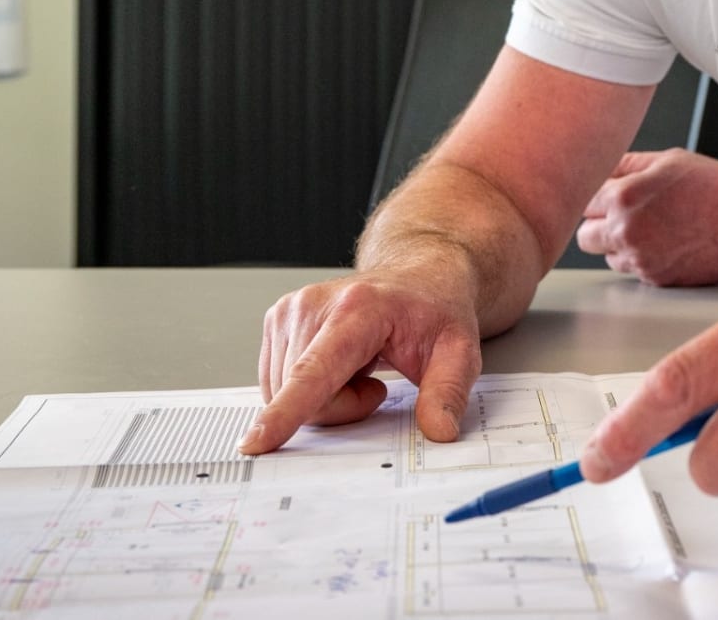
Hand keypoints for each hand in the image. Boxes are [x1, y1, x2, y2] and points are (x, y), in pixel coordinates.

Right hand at [239, 264, 482, 454]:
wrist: (417, 276)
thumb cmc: (433, 309)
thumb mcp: (460, 350)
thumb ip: (448, 392)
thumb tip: (440, 430)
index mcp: (357, 309)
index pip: (314, 371)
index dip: (286, 411)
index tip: (257, 441)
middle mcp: (313, 305)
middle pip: (305, 395)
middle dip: (342, 407)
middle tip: (377, 383)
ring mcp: (289, 311)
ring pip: (285, 394)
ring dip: (324, 398)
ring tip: (359, 368)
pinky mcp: (277, 321)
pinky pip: (278, 384)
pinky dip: (308, 389)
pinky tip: (338, 366)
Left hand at [576, 150, 717, 285]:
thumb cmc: (715, 188)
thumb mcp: (669, 160)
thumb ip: (629, 164)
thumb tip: (605, 168)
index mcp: (624, 198)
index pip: (583, 201)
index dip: (598, 196)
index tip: (611, 195)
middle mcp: (625, 232)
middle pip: (584, 236)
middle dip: (599, 224)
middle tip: (622, 214)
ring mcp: (640, 259)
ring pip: (607, 256)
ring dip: (618, 244)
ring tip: (650, 228)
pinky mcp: (655, 278)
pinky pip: (633, 270)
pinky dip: (641, 258)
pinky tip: (664, 242)